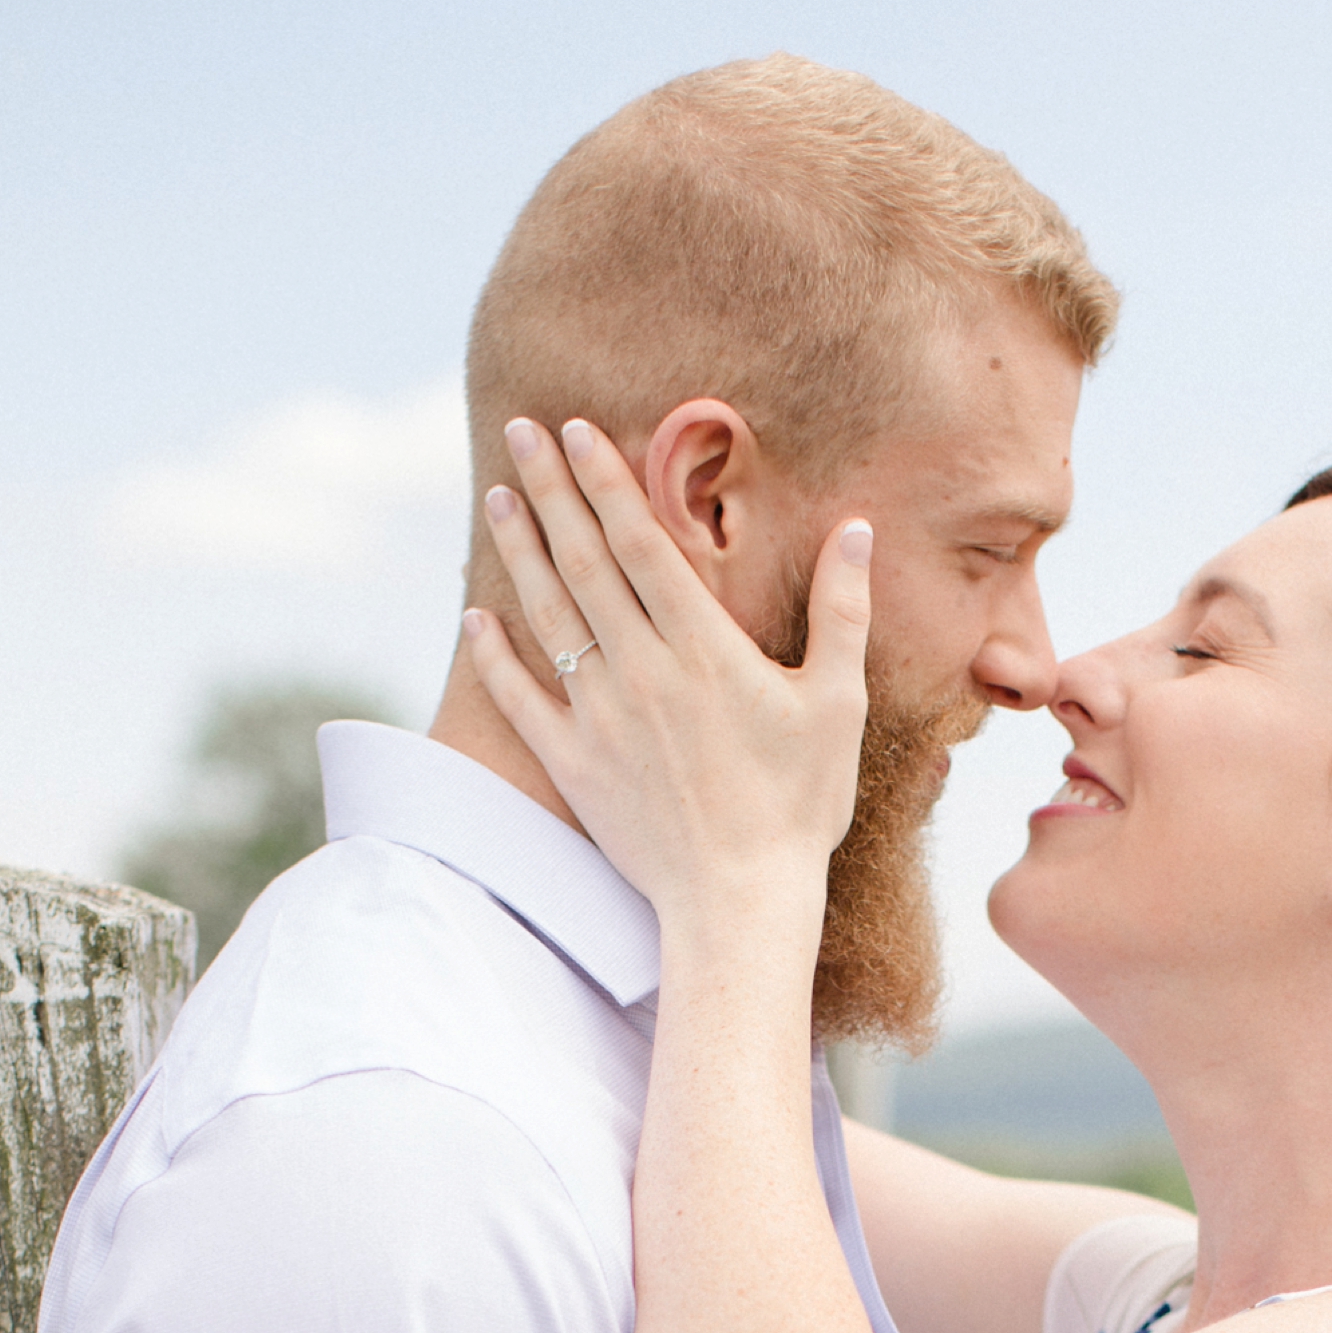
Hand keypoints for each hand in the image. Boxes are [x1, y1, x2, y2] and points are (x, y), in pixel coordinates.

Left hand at [466, 418, 870, 929]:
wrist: (740, 902)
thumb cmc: (799, 806)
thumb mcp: (838, 705)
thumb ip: (841, 613)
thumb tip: (856, 531)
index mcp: (704, 648)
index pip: (642, 543)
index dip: (606, 481)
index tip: (576, 430)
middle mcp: (642, 671)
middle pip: (584, 562)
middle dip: (551, 491)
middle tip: (521, 432)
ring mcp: (600, 718)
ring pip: (549, 617)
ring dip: (520, 552)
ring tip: (499, 499)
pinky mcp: (575, 767)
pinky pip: (522, 701)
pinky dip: (494, 658)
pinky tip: (475, 619)